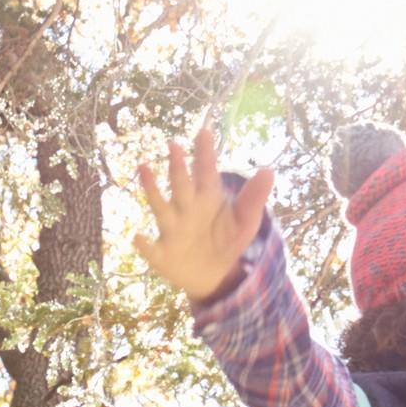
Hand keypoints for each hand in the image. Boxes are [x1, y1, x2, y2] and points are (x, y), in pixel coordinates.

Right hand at [130, 120, 274, 306]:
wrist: (214, 275)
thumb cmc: (227, 240)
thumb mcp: (246, 221)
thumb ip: (254, 198)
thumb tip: (268, 170)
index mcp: (207, 198)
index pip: (207, 172)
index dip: (206, 153)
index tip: (205, 132)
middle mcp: (186, 209)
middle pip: (181, 185)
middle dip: (178, 166)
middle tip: (174, 145)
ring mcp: (172, 230)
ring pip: (161, 208)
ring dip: (151, 189)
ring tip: (143, 168)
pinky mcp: (163, 254)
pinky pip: (151, 249)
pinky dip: (144, 245)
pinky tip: (137, 237)